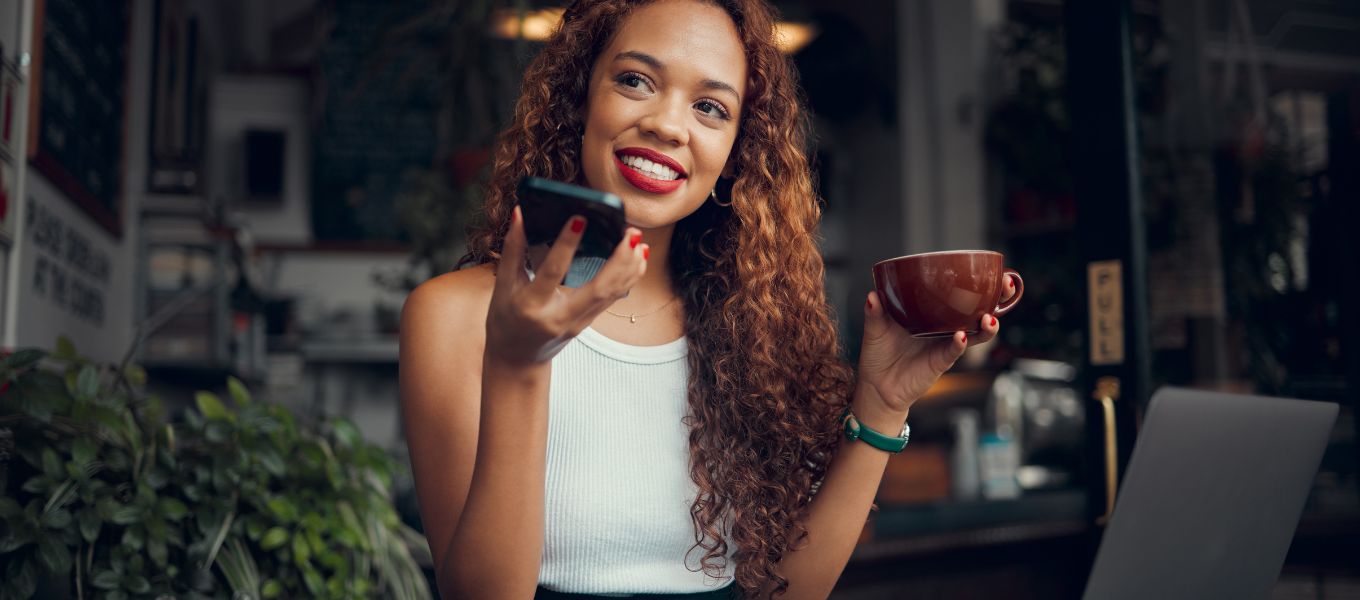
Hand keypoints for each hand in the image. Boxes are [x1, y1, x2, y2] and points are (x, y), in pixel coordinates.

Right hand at [484, 207, 647, 366]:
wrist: (516, 359)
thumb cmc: (505, 319)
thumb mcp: (502, 285)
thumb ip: (512, 249)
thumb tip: (520, 214)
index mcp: (532, 305)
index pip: (552, 271)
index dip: (565, 245)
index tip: (580, 219)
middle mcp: (559, 316)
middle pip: (598, 288)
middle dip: (619, 260)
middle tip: (630, 233)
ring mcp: (578, 322)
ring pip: (612, 293)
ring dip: (630, 266)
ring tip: (638, 240)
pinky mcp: (589, 322)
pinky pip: (613, 297)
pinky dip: (629, 276)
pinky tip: (639, 258)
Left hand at [855, 275, 1019, 414]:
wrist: (876, 386)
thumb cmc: (879, 355)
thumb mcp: (875, 328)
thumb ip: (875, 312)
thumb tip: (873, 294)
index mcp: (933, 314)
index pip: (962, 297)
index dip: (981, 285)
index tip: (997, 272)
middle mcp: (944, 328)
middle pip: (979, 312)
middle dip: (997, 300)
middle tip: (1006, 287)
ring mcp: (944, 345)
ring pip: (974, 333)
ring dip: (985, 326)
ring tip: (988, 319)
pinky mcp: (940, 362)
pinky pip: (953, 352)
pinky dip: (959, 344)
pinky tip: (961, 336)